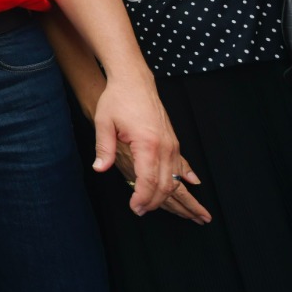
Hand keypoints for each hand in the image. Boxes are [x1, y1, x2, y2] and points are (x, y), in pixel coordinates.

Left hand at [92, 74, 182, 215]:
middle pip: (165, 184)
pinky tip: (192, 184)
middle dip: (154, 201)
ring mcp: (171, 143)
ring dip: (168, 194)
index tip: (134, 208)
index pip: (148, 180)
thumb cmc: (117, 99)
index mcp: (147, 143)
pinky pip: (180, 164)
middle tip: (140, 211)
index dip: (142, 197)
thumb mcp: (104, 123)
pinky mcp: (172, 140)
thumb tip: (99, 169)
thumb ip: (104, 149)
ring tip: (157, 206)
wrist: (134, 80)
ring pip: (174, 177)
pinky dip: (182, 178)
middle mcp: (164, 146)